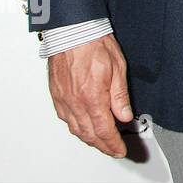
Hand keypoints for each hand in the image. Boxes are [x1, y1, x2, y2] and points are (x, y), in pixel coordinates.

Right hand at [47, 34, 133, 157]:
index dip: (113, 143)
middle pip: (89, 134)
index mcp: (92, 97)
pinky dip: (77, 129)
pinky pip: (66, 120)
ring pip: (76, 129)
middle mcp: (75, 102)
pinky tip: (84, 128)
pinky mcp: (57, 96)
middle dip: (102, 146)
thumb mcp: (117, 68)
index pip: (104, 130)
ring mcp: (64, 100)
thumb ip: (120, 96)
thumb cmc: (94, 44)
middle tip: (113, 150)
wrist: (72, 32)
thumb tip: (125, 115)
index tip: (120, 150)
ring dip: (89, 140)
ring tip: (101, 143)